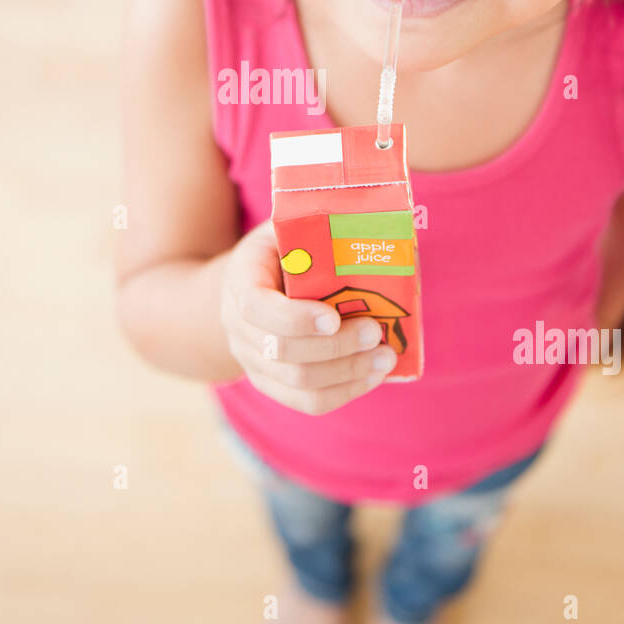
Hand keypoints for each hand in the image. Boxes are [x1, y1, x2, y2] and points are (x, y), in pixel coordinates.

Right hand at [220, 218, 396, 414]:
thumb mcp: (286, 228)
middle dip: (336, 348)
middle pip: (282, 351)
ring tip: (386, 357)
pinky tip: (372, 375)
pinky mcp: (272, 384)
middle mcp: (238, 327)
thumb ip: (313, 227)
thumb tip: (370, 222)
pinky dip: (344, 392)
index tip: (334, 317)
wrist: (247, 286)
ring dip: (347, 373)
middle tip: (376, 332)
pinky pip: (306, 402)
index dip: (296, 318)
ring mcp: (252, 361)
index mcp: (240, 281)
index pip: (257, 307)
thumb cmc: (280, 250)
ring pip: (298, 383)